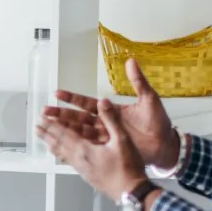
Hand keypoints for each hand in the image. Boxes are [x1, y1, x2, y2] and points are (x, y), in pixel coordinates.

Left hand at [35, 99, 146, 201]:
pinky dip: (59, 154)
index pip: (64, 133)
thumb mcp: (122, 140)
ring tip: (42, 138)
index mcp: (84, 149)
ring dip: (50, 144)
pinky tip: (59, 154)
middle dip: (46, 134)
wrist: (129, 192)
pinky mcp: (84, 174)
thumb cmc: (127, 167)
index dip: (52, 124)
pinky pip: (67, 160)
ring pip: (60, 153)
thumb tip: (103, 101)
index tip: (42, 117)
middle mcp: (78, 158)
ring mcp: (80, 168)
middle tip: (35, 127)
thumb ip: (111, 120)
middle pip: (58, 143)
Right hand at [42, 58, 178, 168]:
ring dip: (64, 130)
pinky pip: (89, 148)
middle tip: (45, 111)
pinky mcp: (109, 149)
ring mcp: (106, 137)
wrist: (166, 145)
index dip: (72, 98)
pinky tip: (63, 146)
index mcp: (111, 110)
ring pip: (80, 133)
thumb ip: (138, 81)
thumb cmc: (159, 122)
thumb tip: (131, 61)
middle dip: (61, 114)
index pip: (86, 103)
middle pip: (78, 118)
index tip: (57, 93)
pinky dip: (76, 147)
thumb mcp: (149, 99)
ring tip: (48, 127)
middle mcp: (105, 123)